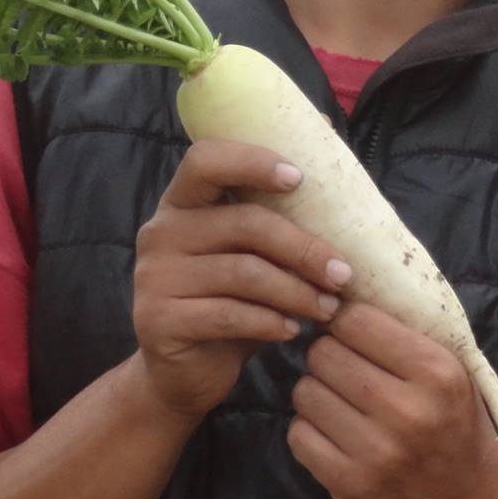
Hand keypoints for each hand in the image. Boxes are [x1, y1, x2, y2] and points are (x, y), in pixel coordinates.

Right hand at [132, 141, 350, 420]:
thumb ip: (280, 204)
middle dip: (304, 248)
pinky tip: (293, 330)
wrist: (187, 372)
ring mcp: (154, 276)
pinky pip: (228, 314)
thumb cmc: (234, 299)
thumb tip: (326, 126)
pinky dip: (270, 322)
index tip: (299, 178)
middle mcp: (161, 232)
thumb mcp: (256, 252)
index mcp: (183, 203)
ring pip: (244, 273)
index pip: (205, 161)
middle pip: (245, 224)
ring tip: (328, 307)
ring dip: (297, 291)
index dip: (252, 162)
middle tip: (343, 274)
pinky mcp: (157, 320)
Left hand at [287, 302, 497, 498]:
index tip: (350, 331)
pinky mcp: (350, 485)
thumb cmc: (457, 423)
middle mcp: (407, 411)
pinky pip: (299, 435)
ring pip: (305, 393)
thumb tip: (339, 297)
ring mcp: (376, 453)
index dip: (345, 322)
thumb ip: (405, 337)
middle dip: (328, 356)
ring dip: (317, 393)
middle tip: (344, 368)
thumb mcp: (453, 371)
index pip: (357, 322)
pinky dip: (310, 429)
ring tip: (341, 401)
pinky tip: (335, 432)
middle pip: (324, 355)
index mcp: (437, 373)